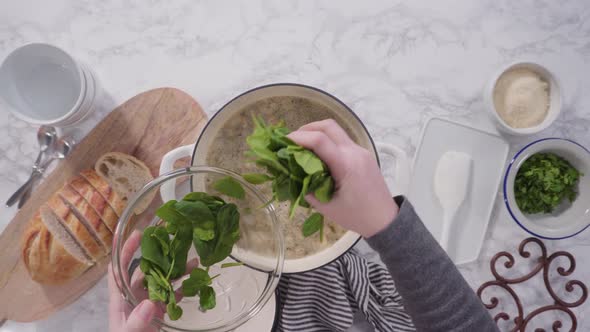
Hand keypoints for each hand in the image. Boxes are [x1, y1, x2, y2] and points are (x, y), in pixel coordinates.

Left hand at [108, 231, 198, 331]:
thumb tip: (149, 303)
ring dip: (176, 271)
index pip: (119, 269)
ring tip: (194, 262)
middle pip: (145, 271)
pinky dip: (183, 288)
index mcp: (120, 300)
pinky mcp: (160, 313)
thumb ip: (136, 322)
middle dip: (159, 256)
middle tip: (175, 242)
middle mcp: (134, 298)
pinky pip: (172, 296)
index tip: (139, 234)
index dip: (125, 250)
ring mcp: (148, 305)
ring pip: (162, 282)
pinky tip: (196, 281)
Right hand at [288, 119, 397, 237]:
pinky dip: (327, 141)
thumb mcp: (326, 206)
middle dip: (307, 129)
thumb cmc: (357, 216)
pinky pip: (342, 140)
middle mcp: (355, 152)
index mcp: (346, 165)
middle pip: (328, 126)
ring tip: (302, 146)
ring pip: (336, 130)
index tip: (283, 142)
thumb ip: (307, 188)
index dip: (298, 137)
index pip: (319, 140)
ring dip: (317, 133)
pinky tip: (318, 155)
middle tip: (291, 140)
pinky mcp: (363, 154)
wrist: (385, 219)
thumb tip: (291, 173)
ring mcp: (361, 151)